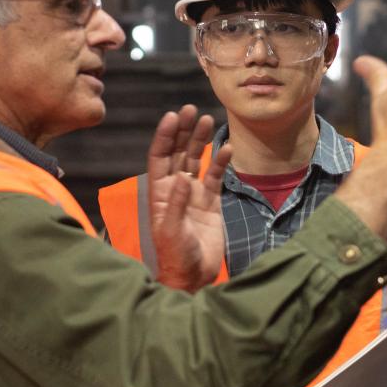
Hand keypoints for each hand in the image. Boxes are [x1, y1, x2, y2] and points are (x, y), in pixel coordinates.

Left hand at [146, 104, 232, 291]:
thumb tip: (182, 178)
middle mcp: (174, 189)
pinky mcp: (211, 202)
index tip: (173, 117)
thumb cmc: (175, 256)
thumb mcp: (171, 232)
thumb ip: (176, 205)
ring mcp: (193, 194)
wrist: (193, 277)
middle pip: (177, 152)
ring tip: (208, 119)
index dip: (165, 136)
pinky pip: (216, 177)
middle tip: (192, 110)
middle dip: (184, 131)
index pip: (159, 157)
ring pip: (196, 160)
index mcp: (159, 193)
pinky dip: (221, 162)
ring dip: (201, 140)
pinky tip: (228, 148)